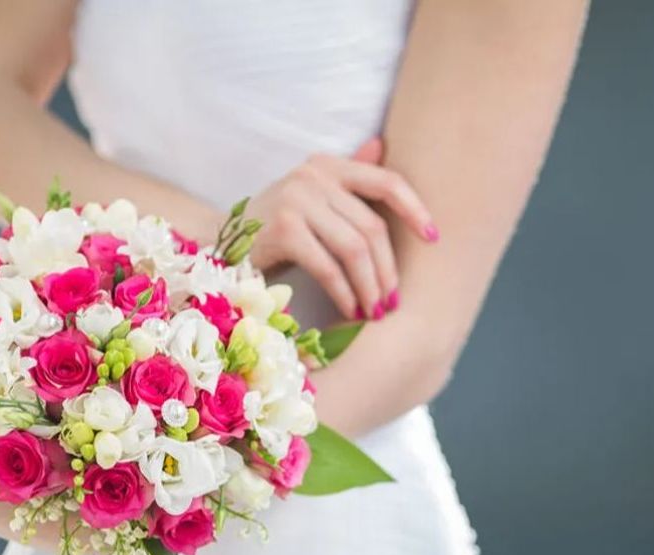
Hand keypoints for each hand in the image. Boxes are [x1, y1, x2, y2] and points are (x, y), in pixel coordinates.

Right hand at [246, 139, 437, 319]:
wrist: (219, 244)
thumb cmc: (275, 228)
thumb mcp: (314, 200)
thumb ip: (347, 182)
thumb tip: (382, 145)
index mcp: (327, 165)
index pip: (386, 182)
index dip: (415, 209)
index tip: (434, 238)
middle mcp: (313, 175)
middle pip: (372, 227)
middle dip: (388, 269)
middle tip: (392, 301)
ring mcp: (296, 199)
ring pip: (354, 249)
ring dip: (369, 286)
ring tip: (374, 310)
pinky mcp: (283, 228)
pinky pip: (328, 266)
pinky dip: (344, 292)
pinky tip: (350, 309)